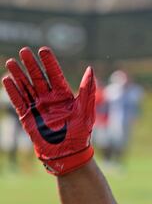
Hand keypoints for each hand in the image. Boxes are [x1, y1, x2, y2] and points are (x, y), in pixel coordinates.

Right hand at [2, 46, 95, 174]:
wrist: (69, 154)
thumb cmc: (81, 133)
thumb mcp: (86, 110)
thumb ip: (87, 90)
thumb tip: (91, 69)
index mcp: (65, 96)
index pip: (55, 75)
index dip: (49, 63)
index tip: (43, 50)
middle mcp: (50, 99)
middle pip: (38, 78)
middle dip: (31, 64)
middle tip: (24, 50)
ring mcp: (38, 107)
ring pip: (26, 87)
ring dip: (19, 74)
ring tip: (11, 61)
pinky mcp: (28, 117)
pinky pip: (19, 101)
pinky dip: (13, 91)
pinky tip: (7, 79)